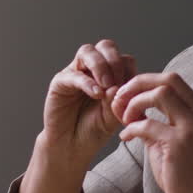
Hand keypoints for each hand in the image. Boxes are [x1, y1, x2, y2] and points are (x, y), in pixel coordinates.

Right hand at [42, 40, 137, 159]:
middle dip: (115, 61)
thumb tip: (119, 85)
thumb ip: (118, 101)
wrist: (72, 146)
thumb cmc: (93, 130)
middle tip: (118, 82)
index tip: (133, 90)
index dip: (129, 72)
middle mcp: (92, 69)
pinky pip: (74, 75)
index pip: (123, 59)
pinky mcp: (60, 82)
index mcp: (110, 74)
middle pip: (106, 47)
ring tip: (107, 85)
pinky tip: (96, 93)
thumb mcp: (113, 117)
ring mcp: (76, 72)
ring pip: (88, 52)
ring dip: (101, 65)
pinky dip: (87, 82)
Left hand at [111, 72, 192, 192]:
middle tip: (120, 99)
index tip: (126, 95)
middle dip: (138, 84)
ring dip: (135, 102)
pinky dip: (131, 128)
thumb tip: (124, 102)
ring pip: (160, 94)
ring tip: (124, 119)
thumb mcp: (168, 138)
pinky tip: (125, 137)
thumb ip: (151, 119)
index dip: (144, 83)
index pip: (172, 81)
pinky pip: (148, 124)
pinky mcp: (180, 143)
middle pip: (168, 80)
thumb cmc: (182, 171)